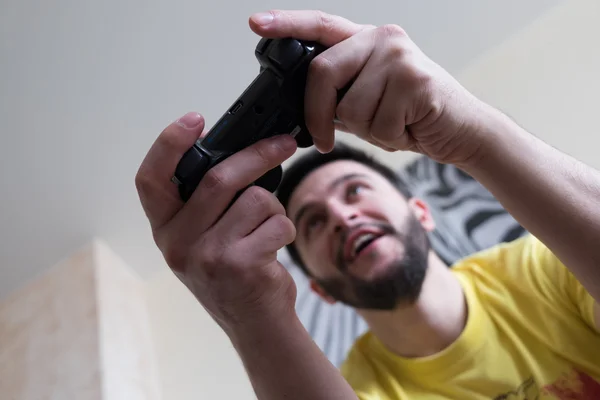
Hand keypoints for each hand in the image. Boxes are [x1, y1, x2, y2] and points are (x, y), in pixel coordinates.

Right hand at [135, 112, 298, 332]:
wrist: (254, 322)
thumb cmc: (231, 271)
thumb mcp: (203, 238)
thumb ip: (205, 201)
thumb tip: (235, 149)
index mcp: (165, 229)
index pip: (151, 180)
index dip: (168, 144)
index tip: (193, 119)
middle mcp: (178, 244)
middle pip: (217, 178)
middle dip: (257, 154)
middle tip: (282, 143)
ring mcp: (207, 257)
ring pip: (255, 198)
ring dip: (273, 206)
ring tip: (266, 227)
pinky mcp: (241, 266)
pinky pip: (276, 222)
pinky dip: (284, 227)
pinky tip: (273, 247)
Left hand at [249, 10, 490, 165]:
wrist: (461, 130)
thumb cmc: (410, 116)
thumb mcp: (367, 101)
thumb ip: (338, 95)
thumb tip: (302, 112)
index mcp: (366, 41)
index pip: (320, 25)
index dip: (286, 23)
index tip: (256, 23)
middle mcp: (382, 39)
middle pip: (322, 73)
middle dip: (317, 116)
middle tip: (325, 139)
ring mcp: (399, 56)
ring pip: (350, 108)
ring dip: (366, 131)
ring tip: (391, 124)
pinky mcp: (416, 80)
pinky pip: (378, 124)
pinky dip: (388, 139)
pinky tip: (407, 129)